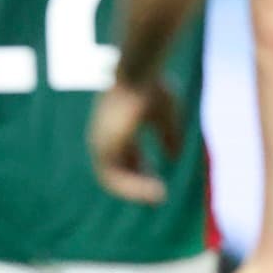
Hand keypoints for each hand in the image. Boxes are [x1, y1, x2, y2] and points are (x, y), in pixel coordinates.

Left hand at [88, 78, 183, 203]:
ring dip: (136, 191)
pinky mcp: (102, 145)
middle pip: (118, 170)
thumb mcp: (166, 115)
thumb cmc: (152, 89)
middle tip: (159, 197)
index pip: (125, 157)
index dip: (142, 172)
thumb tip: (172, 157)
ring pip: (112, 178)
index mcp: (116, 127)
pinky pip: (112, 177)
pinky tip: (155, 191)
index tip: (159, 186)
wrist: (138, 74)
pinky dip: (132, 188)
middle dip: (138, 186)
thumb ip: (168, 136)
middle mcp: (104, 136)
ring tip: (159, 197)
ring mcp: (100, 141)